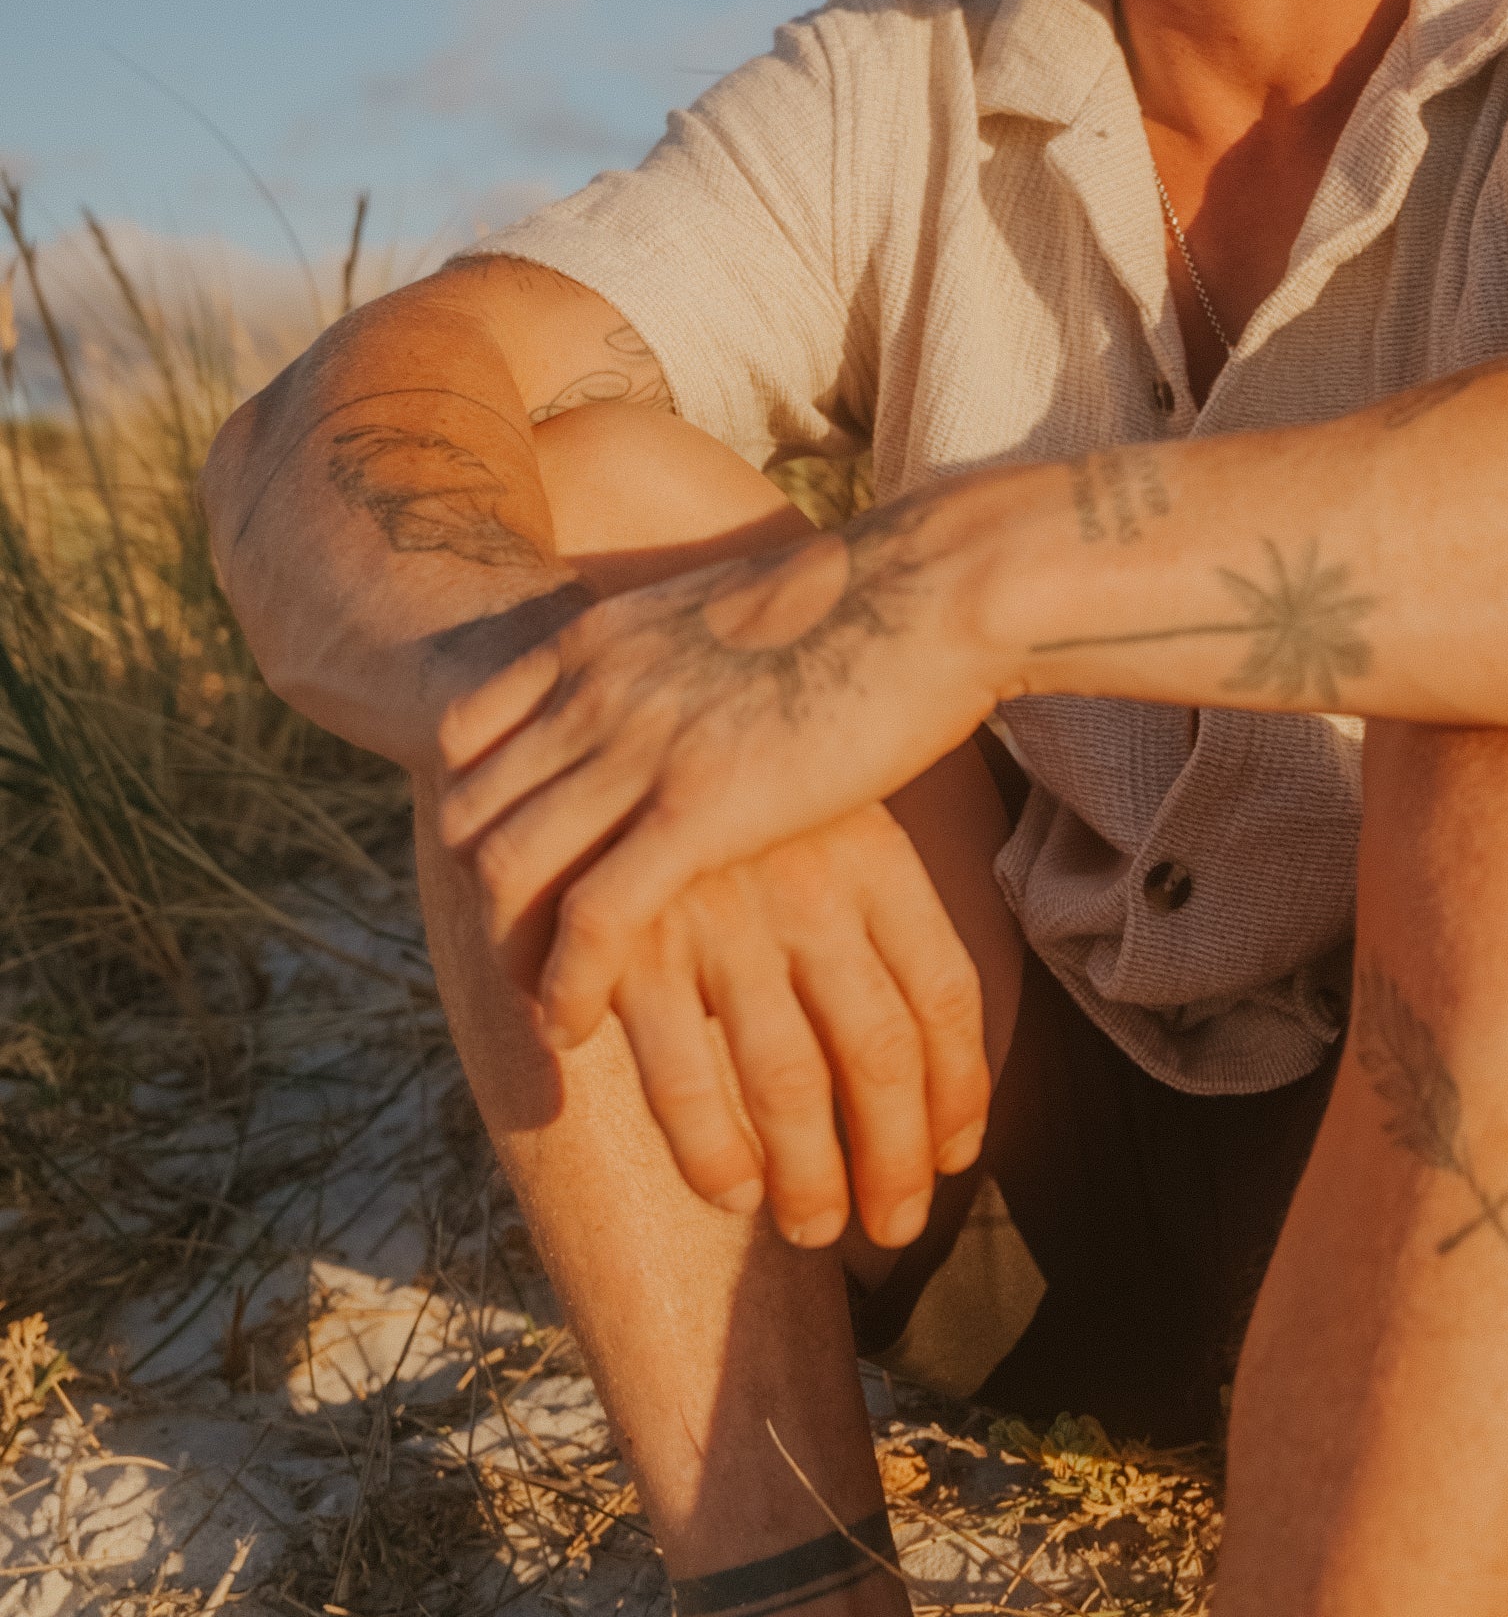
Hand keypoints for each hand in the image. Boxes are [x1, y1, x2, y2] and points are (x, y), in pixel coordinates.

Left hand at [436, 497, 997, 1043]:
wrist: (933, 589)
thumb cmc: (867, 604)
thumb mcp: (729, 615)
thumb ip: (679, 659)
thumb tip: (687, 692)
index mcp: (601, 637)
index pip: (465, 735)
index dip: (472, 811)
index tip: (509, 869)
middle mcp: (598, 687)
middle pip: (468, 810)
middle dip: (478, 895)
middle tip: (518, 953)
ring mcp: (642, 745)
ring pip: (508, 869)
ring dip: (508, 953)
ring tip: (541, 1004)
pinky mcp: (701, 806)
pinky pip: (592, 918)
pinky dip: (565, 985)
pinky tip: (576, 1027)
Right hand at [611, 804, 990, 1250]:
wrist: (620, 703)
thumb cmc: (749, 781)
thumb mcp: (838, 816)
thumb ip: (882, 919)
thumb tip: (941, 1064)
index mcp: (875, 853)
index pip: (945, 994)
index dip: (959, 1090)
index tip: (956, 1155)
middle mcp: (810, 886)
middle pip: (880, 1053)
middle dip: (895, 1159)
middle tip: (894, 1225)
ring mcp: (723, 916)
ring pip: (790, 1084)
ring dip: (810, 1178)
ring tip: (816, 1228)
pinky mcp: (633, 946)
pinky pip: (683, 1080)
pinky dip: (712, 1152)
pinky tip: (734, 1191)